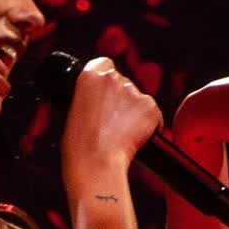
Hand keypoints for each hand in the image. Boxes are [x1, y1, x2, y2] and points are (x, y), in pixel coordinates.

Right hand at [61, 56, 164, 178]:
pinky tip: (136, 137)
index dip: (106, 82)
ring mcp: (134, 92)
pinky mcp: (151, 107)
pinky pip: (154, 113)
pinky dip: (150, 124)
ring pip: (138, 98)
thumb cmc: (81, 145)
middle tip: (112, 121)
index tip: (104, 95)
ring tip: (121, 133)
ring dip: (134, 111)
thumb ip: (89, 96)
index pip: (105, 64)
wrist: (97, 163)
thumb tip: (100, 99)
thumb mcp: (74, 110)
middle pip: (123, 82)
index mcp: (90, 75)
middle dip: (121, 98)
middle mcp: (113, 78)